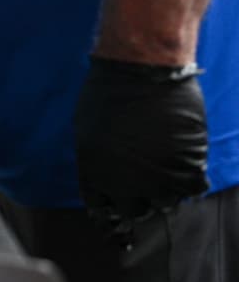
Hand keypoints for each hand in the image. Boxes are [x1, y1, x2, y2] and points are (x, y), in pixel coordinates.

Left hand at [73, 56, 209, 243]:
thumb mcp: (87, 129)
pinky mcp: (188, 166)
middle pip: (133, 211)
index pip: (100, 207)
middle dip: (138, 201)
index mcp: (92, 173)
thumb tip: (107, 174)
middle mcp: (123, 184)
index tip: (117, 199)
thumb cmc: (107, 90)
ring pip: (165, 203)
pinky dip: (192, 180)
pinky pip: (194, 188)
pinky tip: (186, 165)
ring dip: (166, 190)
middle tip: (145, 185)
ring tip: (166, 170)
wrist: (139, 70)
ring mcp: (157, 179)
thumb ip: (97, 158)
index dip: (110, 203)